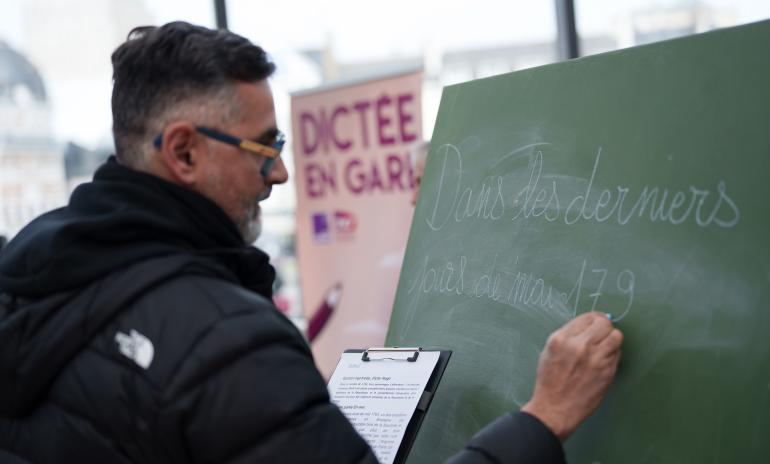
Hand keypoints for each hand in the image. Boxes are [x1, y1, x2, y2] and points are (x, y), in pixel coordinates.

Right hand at [521, 311, 622, 440]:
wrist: (555, 408)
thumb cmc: (550, 382)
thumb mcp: (549, 352)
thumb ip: (567, 337)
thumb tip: (587, 326)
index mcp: (561, 339)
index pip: (587, 317)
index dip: (594, 319)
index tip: (596, 322)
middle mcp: (579, 346)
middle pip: (604, 323)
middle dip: (605, 326)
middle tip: (603, 332)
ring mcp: (595, 358)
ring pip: (616, 336)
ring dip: (612, 339)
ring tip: (605, 346)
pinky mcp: (607, 371)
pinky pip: (617, 354)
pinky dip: (613, 354)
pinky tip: (603, 360)